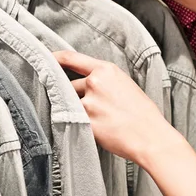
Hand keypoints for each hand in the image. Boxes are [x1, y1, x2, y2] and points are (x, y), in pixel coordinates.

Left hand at [54, 51, 184, 166]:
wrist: (150, 136)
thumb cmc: (143, 113)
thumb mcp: (125, 85)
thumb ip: (104, 80)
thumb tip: (87, 82)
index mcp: (106, 70)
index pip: (70, 58)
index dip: (53, 58)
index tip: (45, 61)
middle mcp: (94, 83)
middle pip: (69, 86)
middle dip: (75, 96)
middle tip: (94, 108)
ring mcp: (88, 103)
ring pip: (70, 104)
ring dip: (78, 112)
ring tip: (100, 120)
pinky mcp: (85, 122)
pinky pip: (74, 120)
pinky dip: (80, 125)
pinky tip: (99, 129)